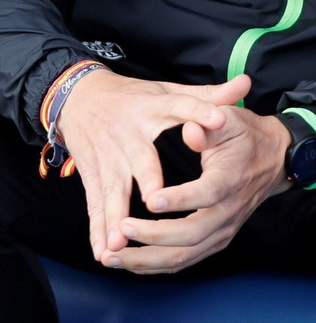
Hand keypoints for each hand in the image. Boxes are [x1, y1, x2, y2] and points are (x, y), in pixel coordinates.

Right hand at [56, 69, 248, 263]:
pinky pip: (95, 204)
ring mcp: (107, 157)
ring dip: (115, 218)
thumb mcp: (165, 90)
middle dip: (146, 179)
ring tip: (119, 242)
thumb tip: (244, 83)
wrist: (75, 94)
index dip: (196, 111)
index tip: (216, 119)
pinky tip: (103, 251)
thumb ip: (208, 94)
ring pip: (113, 191)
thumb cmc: (129, 97)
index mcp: (151, 110)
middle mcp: (127, 136)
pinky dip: (97, 228)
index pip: (179, 106)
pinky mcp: (92, 173)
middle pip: (139, 159)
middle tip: (154, 201)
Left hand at [109, 98, 291, 273]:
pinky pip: (185, 258)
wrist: (273, 159)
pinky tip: (128, 262)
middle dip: (154, 235)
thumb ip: (207, 125)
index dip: (180, 199)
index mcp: (229, 180)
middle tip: (121, 227)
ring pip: (186, 254)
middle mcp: (227, 211)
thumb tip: (190, 132)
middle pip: (192, 234)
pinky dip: (155, 264)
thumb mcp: (229, 121)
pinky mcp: (214, 239)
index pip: (207, 194)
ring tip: (112, 257)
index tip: (149, 200)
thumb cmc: (243, 136)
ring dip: (147, 259)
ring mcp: (222, 229)